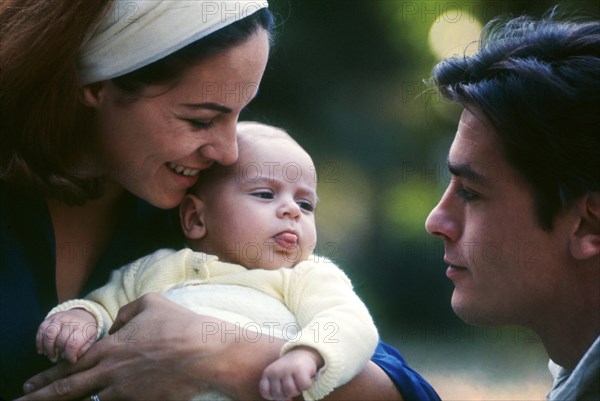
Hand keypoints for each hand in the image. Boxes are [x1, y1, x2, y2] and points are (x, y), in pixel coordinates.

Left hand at [18, 293, 283, 400]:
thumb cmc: (180, 324)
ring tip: (69, 399)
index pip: (69, 368)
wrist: (207, 353)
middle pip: (69, 392)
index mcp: (110, 349)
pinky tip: (107, 397)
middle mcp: (112, 374)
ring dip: (81, 399)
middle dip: (43, 398)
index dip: (45, 379)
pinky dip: (110, 400)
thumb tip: (115, 328)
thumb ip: (123, 314)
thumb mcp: (149, 303)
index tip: (29, 387)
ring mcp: (127, 393)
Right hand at [36, 309, 96, 362]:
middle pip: (60, 340)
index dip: (69, 355)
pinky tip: (42, 350)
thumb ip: (83, 350)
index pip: (73, 343)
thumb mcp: (91, 339)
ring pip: (49, 334)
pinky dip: (40, 342)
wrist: (82, 314)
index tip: (70, 360)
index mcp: (83, 327)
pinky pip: (41, 330)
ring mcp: (59, 318)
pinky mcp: (49, 318)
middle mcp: (71, 321)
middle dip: (60, 351)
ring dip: (48, 348)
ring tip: (52, 355)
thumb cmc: (85, 331)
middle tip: (61, 356)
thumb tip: (72, 359)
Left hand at [259, 346, 322, 400]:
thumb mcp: (278, 379)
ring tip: (297, 381)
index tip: (281, 388)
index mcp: (267, 373)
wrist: (301, 353)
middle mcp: (275, 371)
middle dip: (287, 393)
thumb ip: (278, 392)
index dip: (274, 395)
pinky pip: (304, 386)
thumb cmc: (289, 371)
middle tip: (292, 383)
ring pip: (291, 392)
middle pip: (279, 395)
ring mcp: (287, 369)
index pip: (266, 392)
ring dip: (297, 390)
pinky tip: (305, 377)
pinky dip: (307, 385)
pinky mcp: (299, 369)